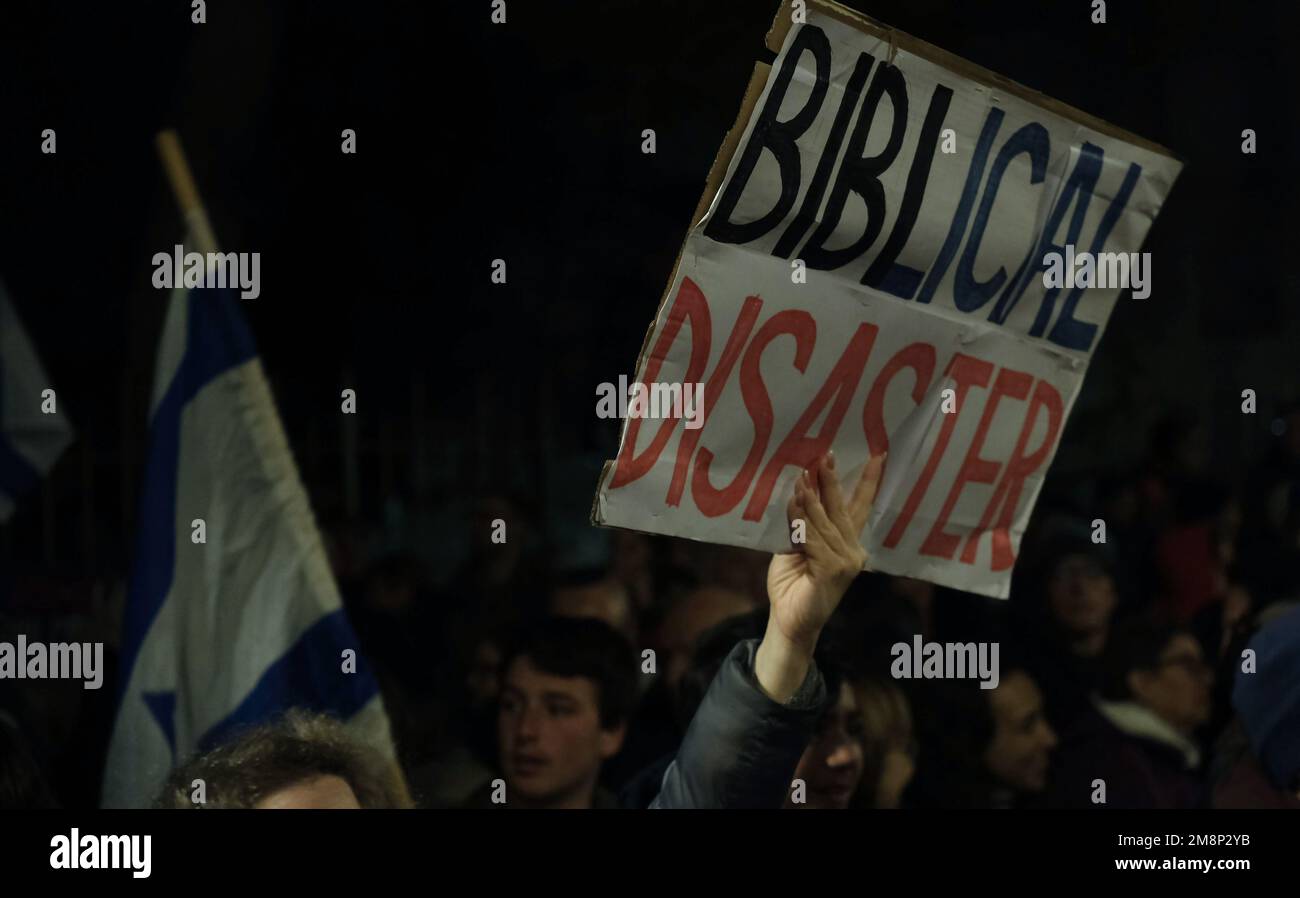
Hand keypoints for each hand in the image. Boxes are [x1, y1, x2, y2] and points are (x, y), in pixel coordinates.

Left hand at [754, 451, 884, 701]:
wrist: (788, 620)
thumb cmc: (792, 583)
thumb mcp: (796, 546)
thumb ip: (803, 524)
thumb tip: (801, 489)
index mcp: (846, 542)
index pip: (858, 507)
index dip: (867, 482)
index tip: (877, 456)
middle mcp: (852, 550)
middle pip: (842, 509)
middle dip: (833, 481)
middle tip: (825, 455)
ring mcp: (846, 562)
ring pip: (826, 523)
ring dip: (812, 500)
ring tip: (801, 478)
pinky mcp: (833, 572)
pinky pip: (815, 540)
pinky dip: (803, 524)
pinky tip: (795, 506)